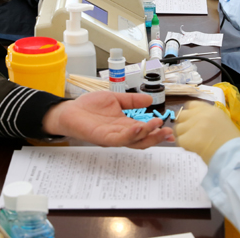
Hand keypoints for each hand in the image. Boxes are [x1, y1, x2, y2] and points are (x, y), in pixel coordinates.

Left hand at [42, 91, 174, 148]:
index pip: (145, 131)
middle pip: (142, 140)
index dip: (157, 131)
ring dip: (146, 135)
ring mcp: (112, 137)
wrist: (69, 110)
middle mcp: (121, 133)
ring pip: (133, 141)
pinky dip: (130, 134)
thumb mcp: (115, 99)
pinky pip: (119, 139)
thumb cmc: (89, 106)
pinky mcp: (103, 138)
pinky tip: (138, 127)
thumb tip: (149, 99)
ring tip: (156, 126)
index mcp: (125, 124)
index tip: (169, 129)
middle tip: (168, 133)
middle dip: (156, 137)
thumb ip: (132, 101)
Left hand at [175, 102, 239, 163]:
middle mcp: (202, 114)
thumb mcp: (222, 124)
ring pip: (178, 129)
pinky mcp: (190, 137)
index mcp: (212, 110)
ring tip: (195, 144)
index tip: (192, 123)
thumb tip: (194, 124)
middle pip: (182, 115)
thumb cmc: (232, 144)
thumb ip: (208, 120)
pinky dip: (185, 146)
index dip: (189, 114)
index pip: (191, 105)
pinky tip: (195, 149)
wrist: (235, 156)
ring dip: (184, 136)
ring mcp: (195, 125)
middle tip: (192, 135)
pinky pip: (179, 140)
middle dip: (184, 125)